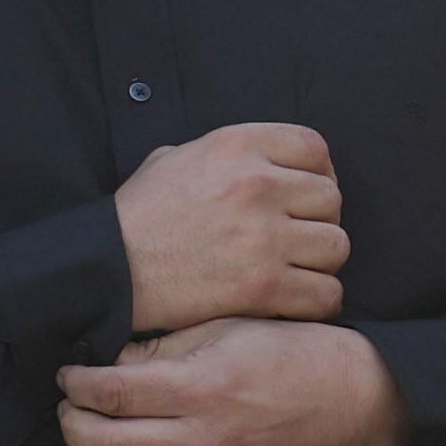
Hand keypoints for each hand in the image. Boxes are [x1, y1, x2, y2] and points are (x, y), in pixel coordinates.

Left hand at [55, 319, 402, 445]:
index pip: (115, 393)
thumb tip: (111, 366)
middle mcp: (207, 442)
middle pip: (109, 445)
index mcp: (205, 388)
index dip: (78, 384)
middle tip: (71, 408)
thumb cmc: (294, 354)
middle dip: (75, 424)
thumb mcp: (226, 329)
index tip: (68, 376)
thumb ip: (163, 348)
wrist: (357, 403)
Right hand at [113, 123, 346, 334]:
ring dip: (320, 261)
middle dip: (319, 219)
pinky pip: (325, 292)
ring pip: (336, 246)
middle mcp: (258, 185)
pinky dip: (316, 300)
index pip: (314, 148)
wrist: (109, 268)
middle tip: (297, 237)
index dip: (319, 172)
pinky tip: (293, 299)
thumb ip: (224, 155)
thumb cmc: (137, 216)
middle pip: (331, 198)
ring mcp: (264, 237)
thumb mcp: (174, 158)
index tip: (306, 194)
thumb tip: (260, 162)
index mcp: (237, 146)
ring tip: (296, 269)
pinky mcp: (262, 287)